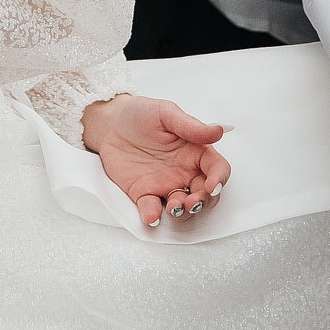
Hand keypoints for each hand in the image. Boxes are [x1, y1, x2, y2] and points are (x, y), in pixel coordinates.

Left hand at [80, 95, 230, 226]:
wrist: (110, 123)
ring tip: (174, 207)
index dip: (219, 179)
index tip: (213, 185)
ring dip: (182, 213)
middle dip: (203, 202)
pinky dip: (153, 216)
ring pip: (182, 207)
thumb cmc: (141, 113)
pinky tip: (151, 217)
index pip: (217, 169)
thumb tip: (218, 131)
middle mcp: (185, 172)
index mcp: (195, 152)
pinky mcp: (144, 194)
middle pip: (205, 194)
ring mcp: (165, 185)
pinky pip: (152, 209)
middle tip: (192, 202)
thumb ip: (191, 126)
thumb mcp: (166, 113)